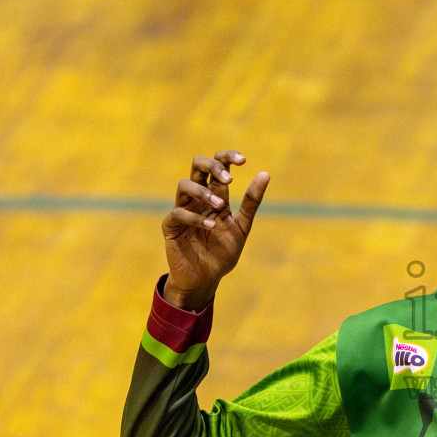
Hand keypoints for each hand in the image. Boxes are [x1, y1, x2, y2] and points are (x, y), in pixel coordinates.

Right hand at [161, 150, 269, 310]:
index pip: (218, 166)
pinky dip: (195, 217)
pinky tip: (210, 226)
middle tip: (229, 180)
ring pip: (184, 185)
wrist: (206, 279)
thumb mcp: (242, 227)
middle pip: (197, 165)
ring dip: (203, 192)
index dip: (227, 157)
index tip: (243, 161)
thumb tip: (265, 174)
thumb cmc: (222, 253)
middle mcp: (198, 199)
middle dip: (212, 165)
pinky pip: (178, 213)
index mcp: (215, 196)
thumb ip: (251, 202)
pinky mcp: (171, 227)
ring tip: (220, 206)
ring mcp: (183, 210)